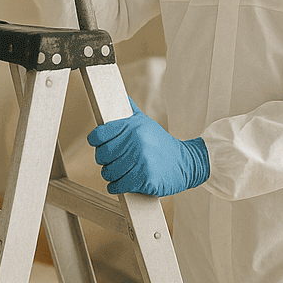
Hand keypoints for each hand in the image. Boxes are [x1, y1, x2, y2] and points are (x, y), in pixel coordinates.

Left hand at [89, 99, 208, 196]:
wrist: (187, 163)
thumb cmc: (162, 145)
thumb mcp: (147, 124)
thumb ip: (130, 112)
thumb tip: (118, 96)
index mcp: (134, 126)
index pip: (99, 134)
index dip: (95, 140)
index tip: (97, 144)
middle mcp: (136, 141)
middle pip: (102, 155)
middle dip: (105, 160)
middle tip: (113, 160)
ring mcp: (141, 160)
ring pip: (108, 172)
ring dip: (112, 175)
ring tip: (122, 171)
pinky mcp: (145, 178)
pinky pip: (117, 185)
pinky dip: (116, 187)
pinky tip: (123, 183)